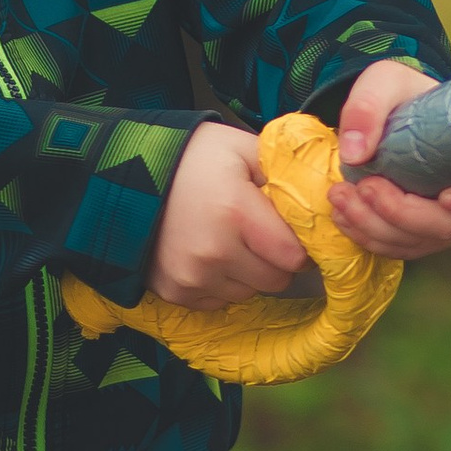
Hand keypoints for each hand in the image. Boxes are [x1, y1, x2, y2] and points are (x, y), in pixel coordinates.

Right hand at [147, 120, 309, 308]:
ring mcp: (192, 277)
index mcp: (237, 212)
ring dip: (249, 274)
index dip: (300, 244)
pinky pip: (219, 301)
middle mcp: (214, 252)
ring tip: (229, 240)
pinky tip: (208, 254)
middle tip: (260, 234)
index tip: (291, 230)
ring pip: (249, 293)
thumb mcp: (243, 148)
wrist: (123, 175)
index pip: (295, 256)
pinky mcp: (175, 293)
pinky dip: (221, 283)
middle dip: (277, 260)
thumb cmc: (192, 158)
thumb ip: (286, 172)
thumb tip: (326, 195)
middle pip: (276, 280)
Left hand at [328, 60, 450, 261]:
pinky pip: (399, 247)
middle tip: (364, 186)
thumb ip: (368, 107)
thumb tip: (355, 153)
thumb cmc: (402, 92)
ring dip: (375, 227)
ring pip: (420, 241)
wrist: (391, 111)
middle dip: (401, 214)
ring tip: (340, 196)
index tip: (446, 195)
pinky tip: (342, 214)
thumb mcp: (383, 82)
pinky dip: (367, 236)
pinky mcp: (421, 232)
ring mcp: (450, 218)